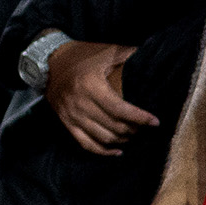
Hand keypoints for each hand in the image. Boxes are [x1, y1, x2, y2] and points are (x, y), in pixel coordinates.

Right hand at [46, 40, 158, 154]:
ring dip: (121, 140)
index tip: (155, 122)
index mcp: (91, 86)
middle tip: (146, 128)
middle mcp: (80, 103)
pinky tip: (117, 152)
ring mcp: (71, 116)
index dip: (139, 118)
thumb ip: (127, 54)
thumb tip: (153, 53)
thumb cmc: (83, 56)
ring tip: (135, 135)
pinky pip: (84, 143)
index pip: (119, 109)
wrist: (50, 63)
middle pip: (112, 125)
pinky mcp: (66, 123)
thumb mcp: (106, 52)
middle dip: (133, 130)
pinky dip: (101, 151)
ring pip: (101, 137)